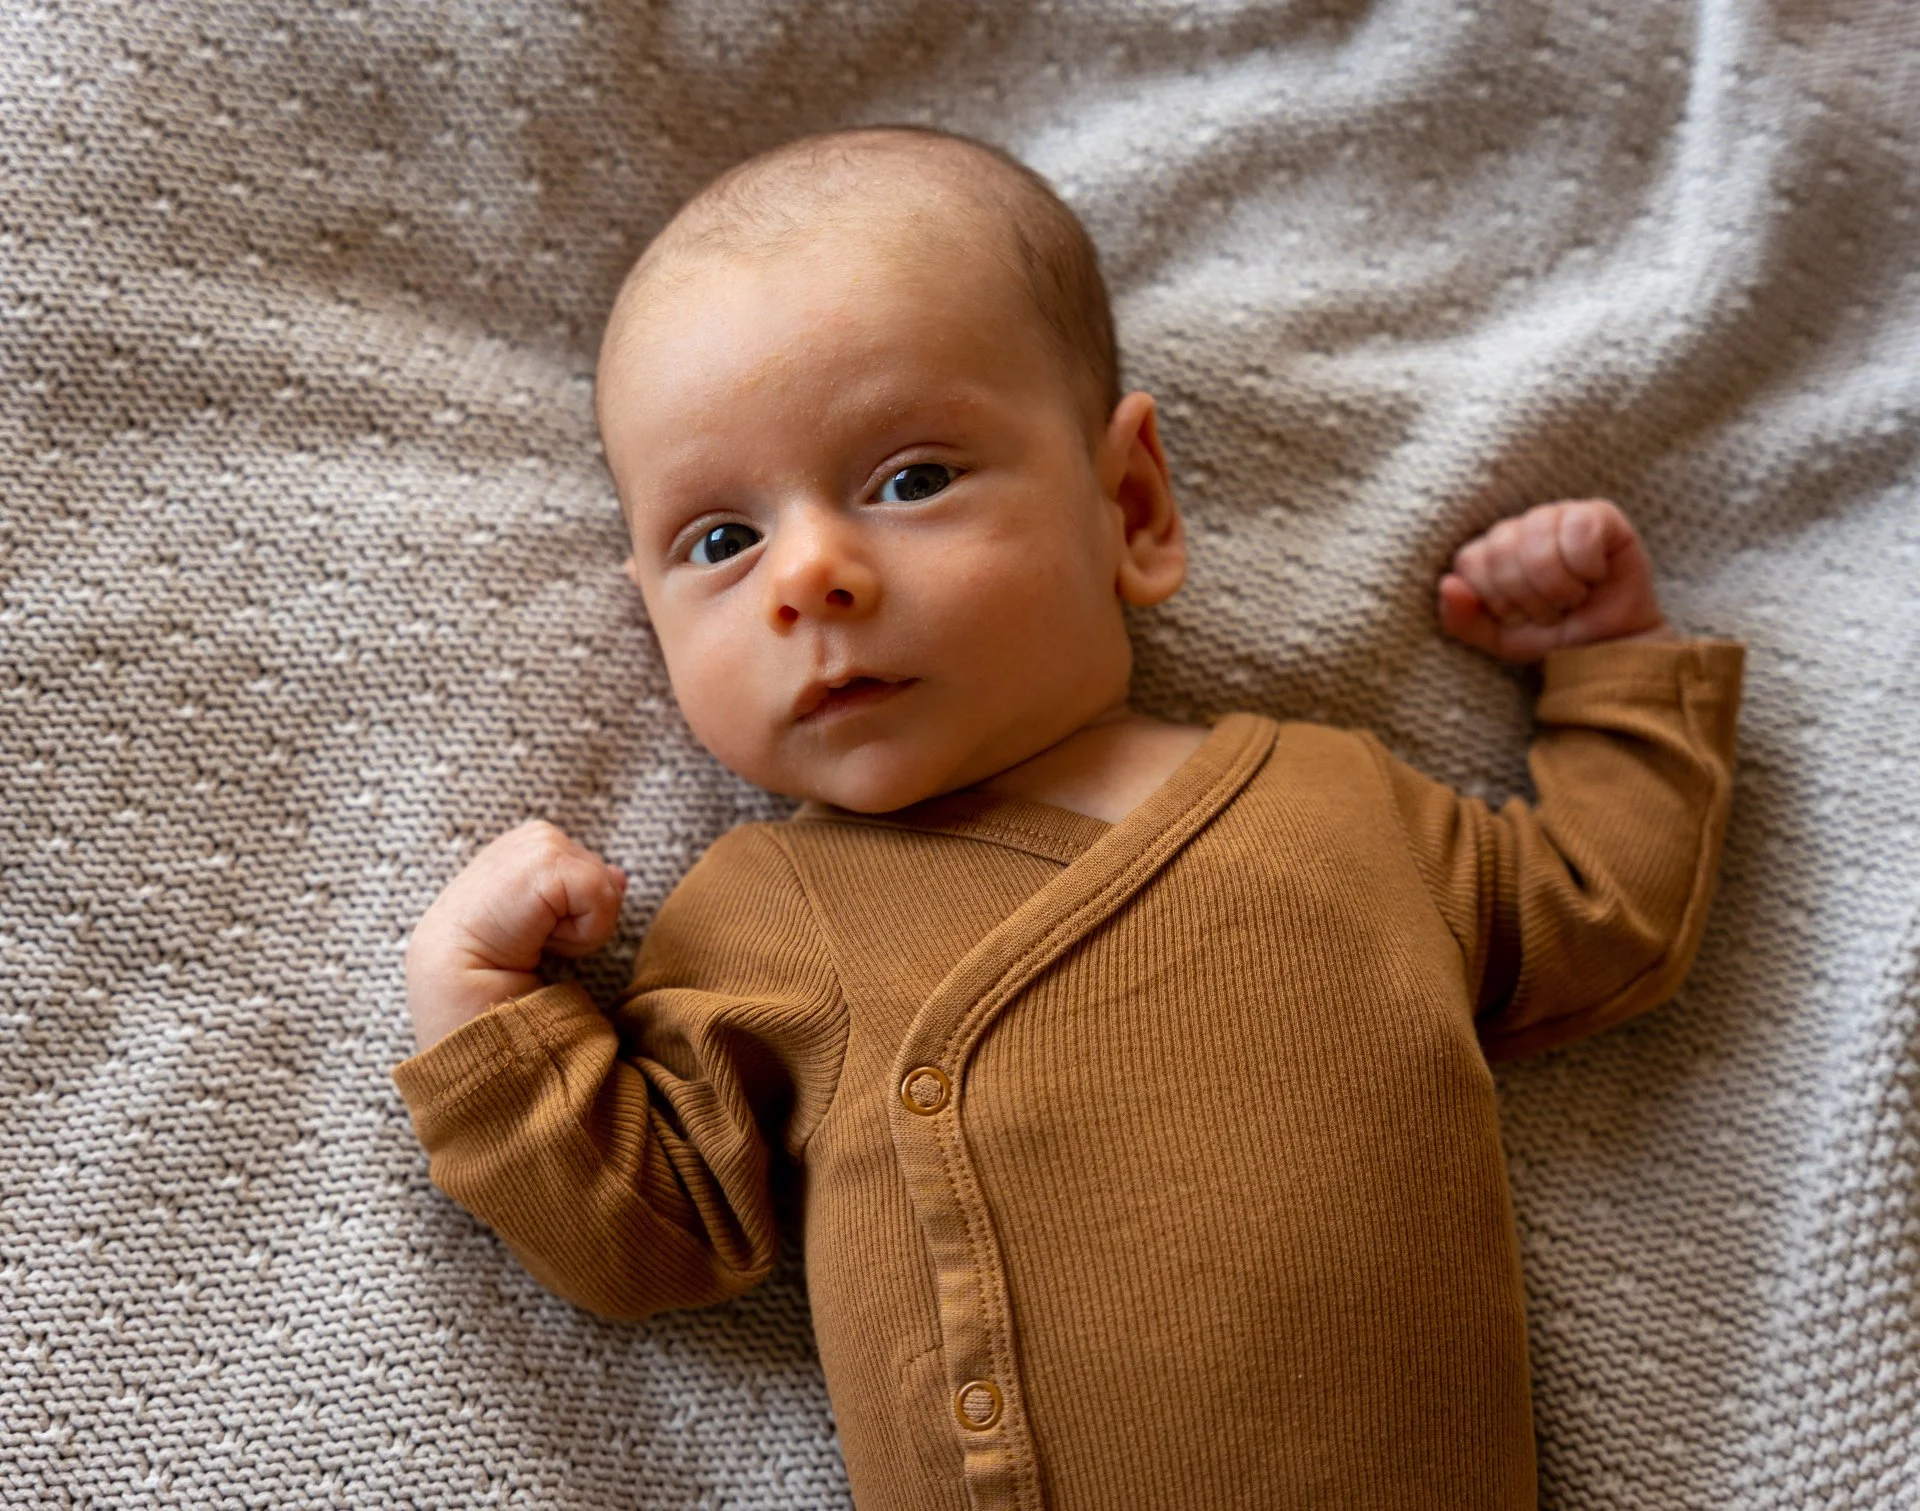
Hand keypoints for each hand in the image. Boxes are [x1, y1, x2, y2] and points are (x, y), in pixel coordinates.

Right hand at [403, 820, 627, 1054]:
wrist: (453, 981)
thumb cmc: (488, 960)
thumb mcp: (545, 922)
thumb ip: (580, 893)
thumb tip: (620, 876)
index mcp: (528, 849)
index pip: (592, 874)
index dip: (576, 917)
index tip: (531, 934)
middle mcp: (533, 837)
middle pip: (606, 879)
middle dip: (581, 920)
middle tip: (531, 938)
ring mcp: (538, 843)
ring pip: (608, 888)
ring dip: (581, 930)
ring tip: (532, 938)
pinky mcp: (545, 860)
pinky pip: (602, 897)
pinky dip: (583, 932)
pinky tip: (540, 937)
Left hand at [1437, 499, 1672, 663]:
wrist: (1607, 651)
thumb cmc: (1551, 638)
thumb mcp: (1497, 640)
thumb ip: (1461, 619)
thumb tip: (1447, 584)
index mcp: (1488, 552)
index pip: (1469, 561)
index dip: (1495, 599)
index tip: (1518, 617)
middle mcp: (1519, 528)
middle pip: (1502, 549)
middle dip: (1528, 597)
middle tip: (1551, 611)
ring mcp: (1557, 516)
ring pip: (1538, 539)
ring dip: (1558, 585)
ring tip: (1572, 598)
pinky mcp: (1599, 515)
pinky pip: (1579, 529)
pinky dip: (1587, 566)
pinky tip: (1596, 576)